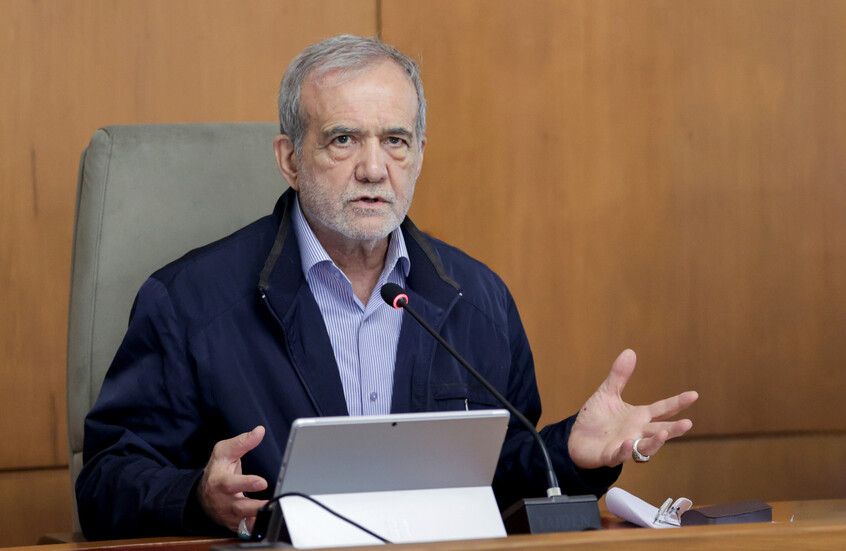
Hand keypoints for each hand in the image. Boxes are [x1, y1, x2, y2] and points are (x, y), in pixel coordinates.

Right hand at [197, 426, 268, 531]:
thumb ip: (242, 442)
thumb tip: (260, 431)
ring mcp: (229, 515)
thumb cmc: (217, 470)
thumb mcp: (224, 452)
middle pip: (239, 507)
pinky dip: (258, 527)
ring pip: (245, 521)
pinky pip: (248, 530)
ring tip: (275, 512)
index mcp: (218, 482)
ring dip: (260, 519)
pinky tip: (270, 521)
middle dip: (255, 507)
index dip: (246, 483)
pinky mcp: (236, 524)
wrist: (203, 495)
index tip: (262, 482)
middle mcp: (223, 501)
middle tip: (272, 504)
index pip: (230, 484)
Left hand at [568, 349, 698, 468]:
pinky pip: (619, 455)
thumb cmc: (595, 418)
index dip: (677, 403)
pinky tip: (627, 443)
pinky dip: (625, 451)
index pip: (662, 409)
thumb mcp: (607, 393)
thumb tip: (630, 351)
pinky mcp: (610, 455)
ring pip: (645, 447)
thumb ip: (619, 376)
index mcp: (639, 416)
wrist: (575, 438)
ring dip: (655, 442)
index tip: (694, 395)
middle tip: (688, 423)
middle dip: (674, 429)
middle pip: (659, 431)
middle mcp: (636, 432)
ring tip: (663, 433)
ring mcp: (625, 445)